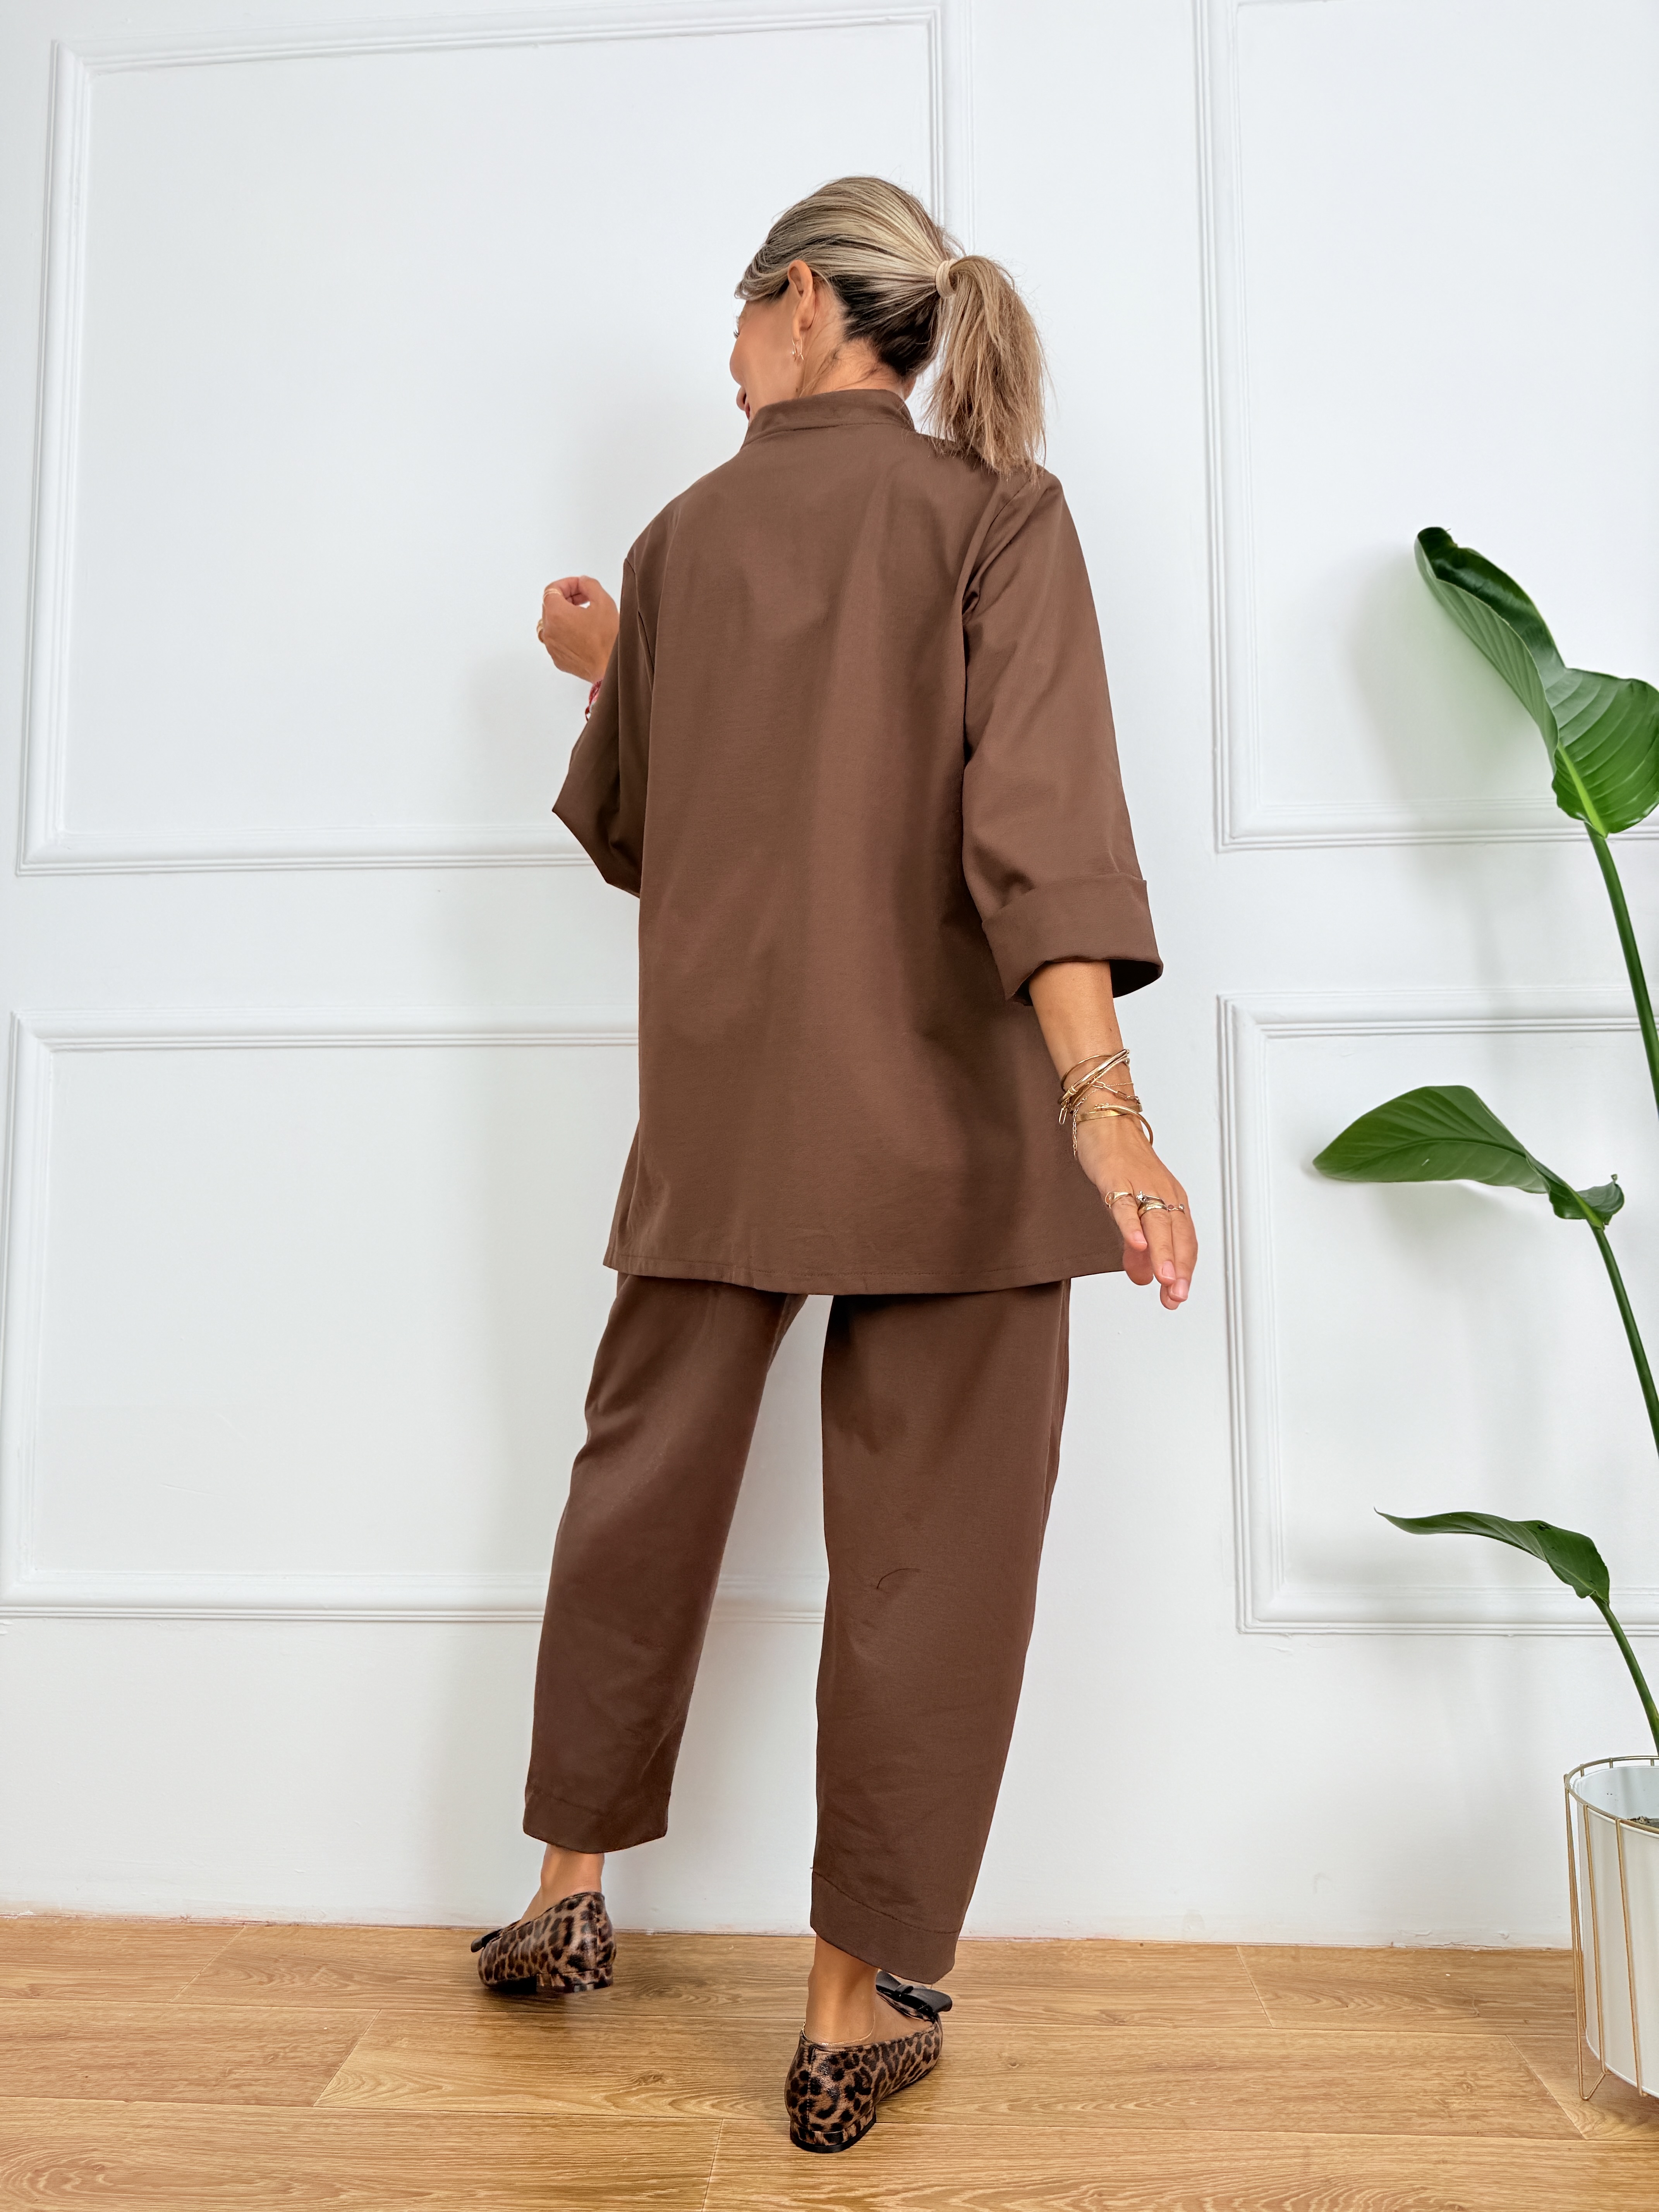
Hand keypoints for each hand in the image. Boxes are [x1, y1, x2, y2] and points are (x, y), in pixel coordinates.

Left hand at [538, 576, 618, 684]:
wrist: (610, 669)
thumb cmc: (608, 640)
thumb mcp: (604, 602)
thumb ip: (590, 584)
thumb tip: (583, 582)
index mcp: (556, 613)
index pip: (552, 589)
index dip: (568, 583)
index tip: (581, 585)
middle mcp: (549, 630)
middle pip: (551, 605)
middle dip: (568, 597)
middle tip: (586, 598)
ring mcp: (552, 646)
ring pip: (553, 623)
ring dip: (566, 615)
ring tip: (586, 615)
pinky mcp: (558, 658)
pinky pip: (557, 639)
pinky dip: (566, 632)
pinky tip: (584, 633)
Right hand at [1074, 1116, 1194, 1309]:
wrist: (1108, 1120)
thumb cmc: (1123, 1161)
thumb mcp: (1134, 1207)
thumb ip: (1138, 1246)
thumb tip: (1143, 1278)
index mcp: (1172, 1201)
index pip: (1185, 1242)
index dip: (1184, 1271)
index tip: (1177, 1297)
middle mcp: (1163, 1194)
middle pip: (1176, 1236)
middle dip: (1178, 1269)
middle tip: (1176, 1296)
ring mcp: (1141, 1186)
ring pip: (1157, 1224)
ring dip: (1163, 1253)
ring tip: (1165, 1279)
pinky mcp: (1116, 1179)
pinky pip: (1125, 1205)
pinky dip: (1132, 1226)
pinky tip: (1137, 1244)